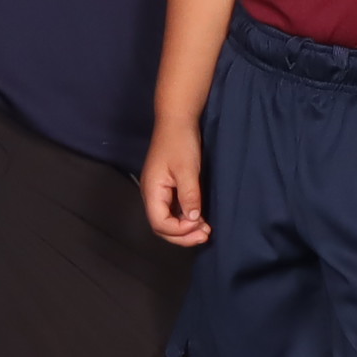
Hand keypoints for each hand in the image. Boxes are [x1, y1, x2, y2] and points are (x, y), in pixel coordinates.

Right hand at [139, 123, 207, 246]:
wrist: (177, 120)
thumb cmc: (180, 141)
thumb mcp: (187, 169)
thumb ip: (189, 195)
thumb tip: (193, 219)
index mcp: (151, 190)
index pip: (160, 223)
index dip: (179, 230)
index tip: (199, 226)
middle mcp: (151, 194)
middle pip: (161, 226)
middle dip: (182, 235)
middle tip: (205, 235)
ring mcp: (158, 191)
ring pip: (167, 220)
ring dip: (185, 229)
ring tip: (205, 230)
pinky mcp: (167, 188)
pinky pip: (173, 210)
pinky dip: (185, 218)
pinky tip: (199, 219)